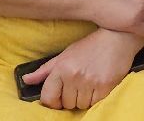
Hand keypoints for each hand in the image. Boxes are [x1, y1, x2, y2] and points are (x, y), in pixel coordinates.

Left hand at [24, 28, 141, 110]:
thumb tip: (26, 79)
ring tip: (89, 84)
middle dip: (71, 97)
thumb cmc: (90, 46)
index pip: (48, 98)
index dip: (52, 101)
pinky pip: (95, 104)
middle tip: (79, 85)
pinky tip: (98, 86)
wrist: (117, 37)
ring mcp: (90, 82)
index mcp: (61, 68)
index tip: (58, 98)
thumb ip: (44, 70)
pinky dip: (96, 99)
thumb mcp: (65, 54)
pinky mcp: (105, 86)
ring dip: (84, 99)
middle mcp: (74, 76)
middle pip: (66, 104)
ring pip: (80, 105)